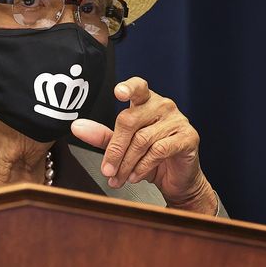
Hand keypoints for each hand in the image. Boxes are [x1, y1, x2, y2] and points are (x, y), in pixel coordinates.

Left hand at [71, 77, 217, 213]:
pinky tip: (136, 176)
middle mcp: (163, 105)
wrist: (176, 180)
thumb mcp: (123, 146)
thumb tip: (77, 127)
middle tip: (107, 170)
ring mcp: (177, 120)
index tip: (119, 92)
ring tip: (119, 178)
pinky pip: (159, 150)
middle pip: (130, 121)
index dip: (128, 87)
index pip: (137, 87)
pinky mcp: (188, 137)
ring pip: (143, 140)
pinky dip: (143, 166)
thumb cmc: (150, 158)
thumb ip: (102, 136)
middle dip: (115, 149)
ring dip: (126, 164)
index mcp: (146, 101)